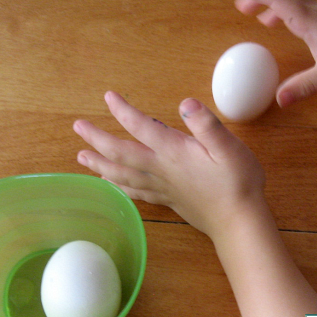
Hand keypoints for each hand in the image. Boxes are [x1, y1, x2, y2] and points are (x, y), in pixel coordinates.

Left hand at [73, 92, 264, 240]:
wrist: (238, 220)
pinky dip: (118, 186)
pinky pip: (135, 192)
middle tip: (78, 127)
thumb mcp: (229, 147)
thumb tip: (185, 103)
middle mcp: (160, 169)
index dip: (122, 110)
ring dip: (99, 164)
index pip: (140, 127)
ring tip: (82, 158)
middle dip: (97, 139)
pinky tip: (110, 184)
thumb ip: (207, 125)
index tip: (108, 96)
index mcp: (173, 152)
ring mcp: (161, 186)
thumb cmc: (237, 181)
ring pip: (122, 175)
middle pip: (120, 153)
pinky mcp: (166, 199)